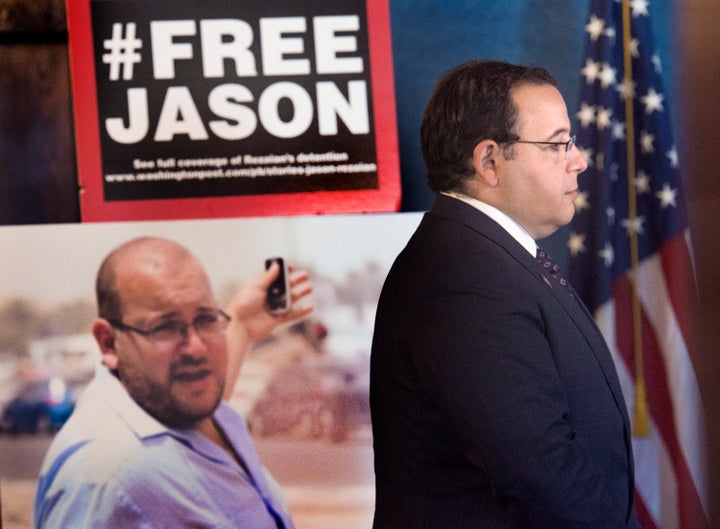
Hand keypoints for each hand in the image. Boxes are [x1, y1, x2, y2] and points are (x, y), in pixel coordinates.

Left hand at [223, 261, 312, 398]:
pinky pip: (291, 315)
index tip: (292, 266)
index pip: (274, 277)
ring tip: (309, 287)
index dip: (283, 271)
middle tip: (305, 275)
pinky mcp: (277, 320)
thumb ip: (267, 277)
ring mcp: (274, 308)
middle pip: (285, 287)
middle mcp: (268, 297)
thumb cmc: (243, 304)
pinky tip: (310, 307)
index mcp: (261, 287)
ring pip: (290, 299)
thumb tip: (277, 265)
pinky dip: (301, 312)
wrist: (240, 325)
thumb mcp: (255, 287)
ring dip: (300, 293)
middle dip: (295, 281)